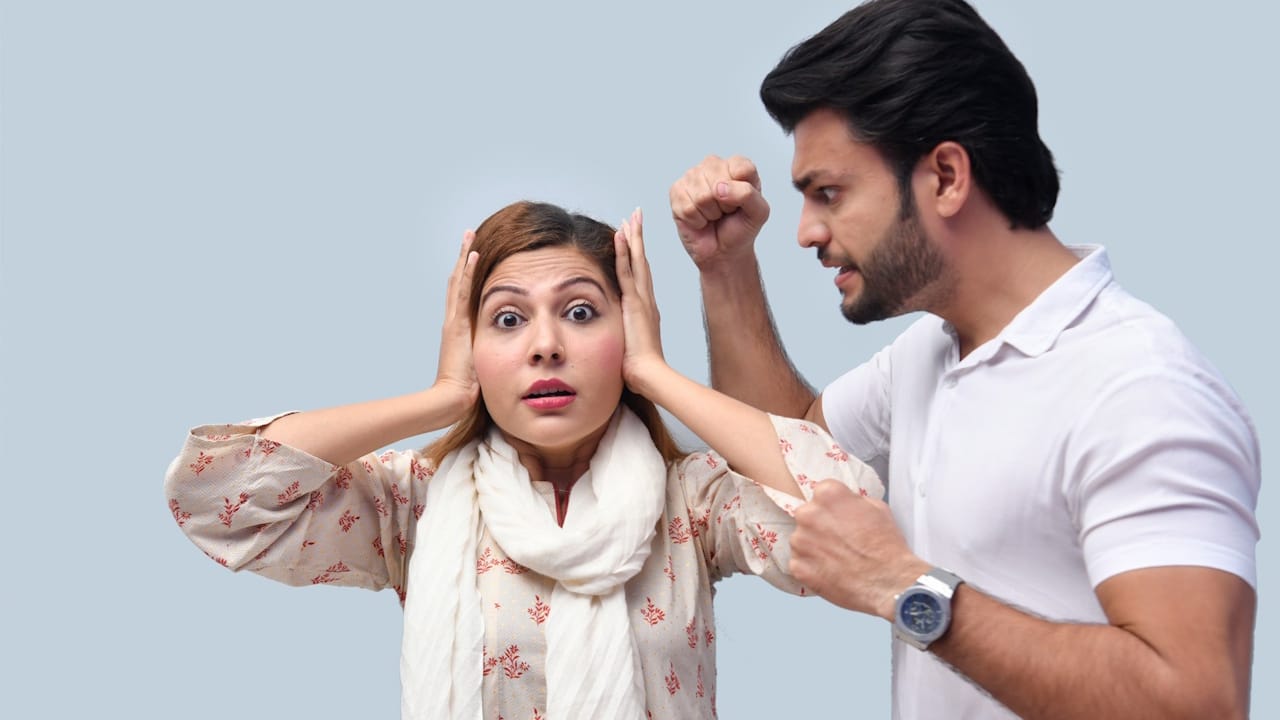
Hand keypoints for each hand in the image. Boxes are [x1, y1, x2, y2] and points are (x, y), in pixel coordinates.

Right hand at [434, 231, 479, 414]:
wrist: (452, 399)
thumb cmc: (469, 389)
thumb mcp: (483, 364)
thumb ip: (490, 353)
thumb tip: (509, 350)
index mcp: (458, 328)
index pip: (462, 294)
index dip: (467, 273)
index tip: (474, 254)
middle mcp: (453, 320)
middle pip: (457, 281)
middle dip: (463, 257)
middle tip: (469, 235)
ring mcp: (453, 321)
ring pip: (459, 281)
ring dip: (464, 257)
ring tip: (470, 235)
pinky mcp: (457, 325)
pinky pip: (464, 293)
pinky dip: (467, 273)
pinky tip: (473, 255)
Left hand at [614, 208, 667, 396]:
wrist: (649, 375)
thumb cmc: (639, 370)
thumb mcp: (631, 349)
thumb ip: (626, 341)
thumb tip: (621, 347)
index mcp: (646, 310)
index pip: (640, 275)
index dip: (637, 255)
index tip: (633, 237)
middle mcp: (647, 300)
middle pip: (642, 261)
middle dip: (638, 237)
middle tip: (636, 216)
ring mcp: (642, 300)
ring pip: (637, 261)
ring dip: (633, 237)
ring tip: (631, 217)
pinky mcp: (635, 302)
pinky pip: (627, 271)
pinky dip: (624, 252)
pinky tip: (620, 235)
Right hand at [669, 154, 770, 270]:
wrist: (723, 251)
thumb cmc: (740, 228)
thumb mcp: (759, 213)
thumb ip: (748, 194)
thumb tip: (719, 187)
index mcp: (737, 165)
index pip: (741, 169)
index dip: (743, 192)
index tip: (742, 203)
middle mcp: (713, 165)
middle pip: (719, 182)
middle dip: (724, 205)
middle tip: (726, 211)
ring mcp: (692, 176)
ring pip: (702, 196)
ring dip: (710, 214)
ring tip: (713, 215)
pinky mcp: (677, 191)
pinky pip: (688, 207)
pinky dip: (696, 220)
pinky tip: (700, 219)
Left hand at [790, 480, 929, 619]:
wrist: (889, 583)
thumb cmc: (887, 547)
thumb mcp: (878, 508)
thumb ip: (853, 501)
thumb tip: (845, 504)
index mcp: (828, 494)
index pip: (822, 492)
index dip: (833, 506)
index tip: (840, 516)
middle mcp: (809, 514)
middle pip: (808, 515)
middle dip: (820, 525)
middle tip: (838, 539)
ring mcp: (800, 541)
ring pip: (801, 539)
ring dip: (813, 546)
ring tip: (836, 558)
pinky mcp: (798, 567)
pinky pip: (799, 563)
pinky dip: (811, 567)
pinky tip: (830, 571)